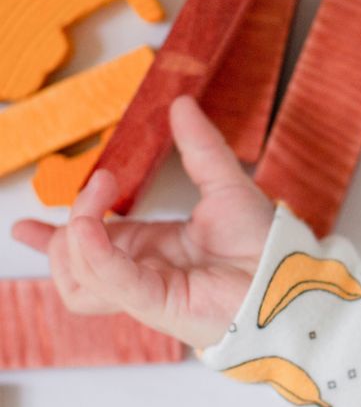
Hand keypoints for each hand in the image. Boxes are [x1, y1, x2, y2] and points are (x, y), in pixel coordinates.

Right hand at [10, 95, 276, 351]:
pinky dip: (92, 251)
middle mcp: (142, 272)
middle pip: (74, 266)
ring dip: (73, 236)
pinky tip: (88, 226)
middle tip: (95, 184)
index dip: (53, 238)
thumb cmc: (263, 241)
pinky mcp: (154, 303)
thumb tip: (179, 103)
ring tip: (98, 197)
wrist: (288, 274)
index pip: (89, 248)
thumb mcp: (226, 183)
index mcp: (152, 249)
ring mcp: (144, 291)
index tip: (23, 224)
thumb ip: (199, 146)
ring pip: (78, 279)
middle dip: (61, 229)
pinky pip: (108, 280)